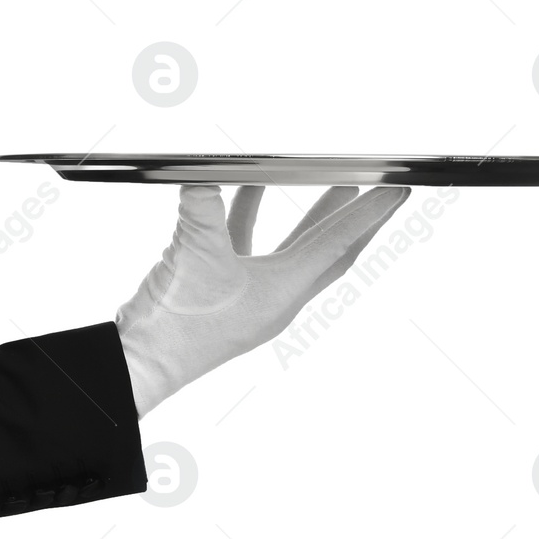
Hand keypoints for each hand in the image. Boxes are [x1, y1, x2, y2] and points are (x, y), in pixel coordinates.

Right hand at [116, 184, 410, 416]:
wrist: (141, 362)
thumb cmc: (176, 324)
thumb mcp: (194, 252)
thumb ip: (203, 207)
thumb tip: (203, 177)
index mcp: (284, 292)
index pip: (337, 244)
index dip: (369, 214)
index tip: (396, 191)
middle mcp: (276, 297)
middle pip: (328, 251)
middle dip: (352, 219)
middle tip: (377, 191)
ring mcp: (251, 298)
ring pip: (291, 248)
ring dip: (308, 216)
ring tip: (327, 184)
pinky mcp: (222, 293)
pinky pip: (247, 248)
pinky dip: (249, 218)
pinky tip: (240, 191)